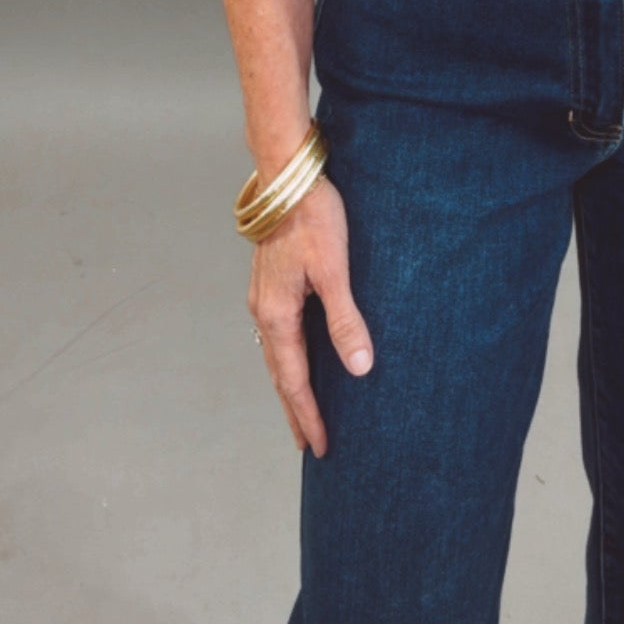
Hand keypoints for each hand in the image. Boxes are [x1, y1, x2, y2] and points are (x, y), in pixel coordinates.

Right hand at [247, 176, 374, 453]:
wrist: (287, 177)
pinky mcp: (272, 282)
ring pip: (277, 354)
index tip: (320, 446)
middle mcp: (264, 311)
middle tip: (309, 443)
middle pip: (280, 373)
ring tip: (305, 409)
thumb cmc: (313, 218)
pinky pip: (279, 333)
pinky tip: (301, 356)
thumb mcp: (334, 270)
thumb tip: (359, 367)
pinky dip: (290, 357)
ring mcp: (264, 296)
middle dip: (296, 409)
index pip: (293, 380)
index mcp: (277, 315)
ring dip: (291, 384)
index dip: (308, 415)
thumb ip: (345, 319)